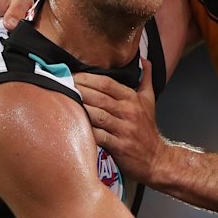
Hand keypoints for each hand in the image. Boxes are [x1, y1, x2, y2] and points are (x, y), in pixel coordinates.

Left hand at [76, 58, 166, 182]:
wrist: (156, 158)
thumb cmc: (148, 128)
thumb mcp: (150, 99)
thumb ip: (146, 78)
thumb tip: (144, 59)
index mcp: (132, 98)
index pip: (107, 83)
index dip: (87, 78)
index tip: (72, 75)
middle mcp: (128, 111)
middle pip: (98, 97)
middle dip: (78, 90)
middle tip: (61, 85)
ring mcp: (124, 129)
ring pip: (97, 115)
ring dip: (79, 108)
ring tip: (64, 102)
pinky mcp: (119, 146)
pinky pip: (98, 136)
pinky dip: (85, 130)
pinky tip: (73, 125)